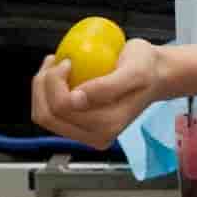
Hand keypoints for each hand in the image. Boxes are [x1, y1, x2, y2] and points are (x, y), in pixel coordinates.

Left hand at [32, 38, 162, 148]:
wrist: (154, 75)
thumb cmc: (146, 70)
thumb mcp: (134, 72)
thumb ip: (107, 87)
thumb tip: (76, 100)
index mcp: (108, 125)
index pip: (62, 108)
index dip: (56, 81)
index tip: (69, 61)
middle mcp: (96, 135)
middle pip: (47, 115)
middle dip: (43, 84)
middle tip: (58, 61)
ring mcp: (86, 132)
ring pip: (44, 116)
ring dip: (42, 88)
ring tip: (55, 66)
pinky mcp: (79, 126)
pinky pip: (49, 113)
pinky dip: (46, 92)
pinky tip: (59, 75)